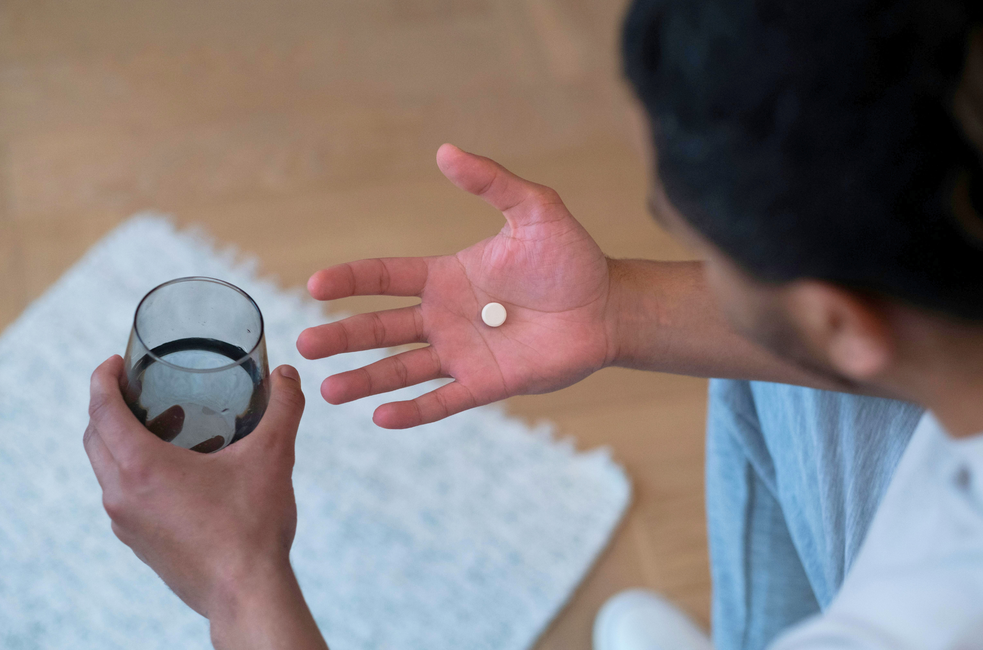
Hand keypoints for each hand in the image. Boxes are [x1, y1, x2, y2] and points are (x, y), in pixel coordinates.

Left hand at [83, 356, 325, 648]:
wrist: (245, 592)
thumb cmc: (252, 525)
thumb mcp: (272, 457)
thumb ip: (283, 409)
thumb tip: (289, 375)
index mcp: (141, 467)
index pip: (101, 410)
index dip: (102, 379)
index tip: (114, 363)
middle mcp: (121, 494)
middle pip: (94, 438)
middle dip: (107, 407)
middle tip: (136, 389)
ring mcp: (126, 523)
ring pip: (105, 470)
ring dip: (119, 442)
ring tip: (158, 427)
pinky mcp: (139, 543)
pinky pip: (121, 497)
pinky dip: (132, 473)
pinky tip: (174, 474)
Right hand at [297, 144, 616, 427]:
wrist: (607, 307)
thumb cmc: (571, 258)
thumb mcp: (534, 209)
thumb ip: (491, 183)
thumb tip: (445, 151)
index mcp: (446, 276)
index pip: (385, 277)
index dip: (351, 280)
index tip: (316, 285)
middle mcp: (444, 317)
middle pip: (381, 328)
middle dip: (342, 337)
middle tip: (305, 346)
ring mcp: (462, 353)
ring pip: (401, 369)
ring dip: (365, 380)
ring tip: (328, 391)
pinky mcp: (486, 384)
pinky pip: (442, 400)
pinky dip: (413, 411)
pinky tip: (380, 417)